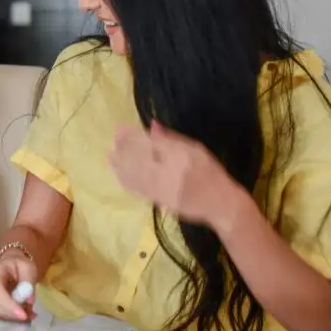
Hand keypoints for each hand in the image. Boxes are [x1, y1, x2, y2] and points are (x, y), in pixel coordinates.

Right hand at [0, 251, 37, 321]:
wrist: (9, 266)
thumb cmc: (18, 267)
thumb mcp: (28, 268)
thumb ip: (28, 282)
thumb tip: (28, 300)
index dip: (8, 305)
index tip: (23, 315)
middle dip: (12, 314)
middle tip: (29, 315)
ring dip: (11, 317)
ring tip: (25, 312)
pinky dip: (6, 319)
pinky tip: (17, 314)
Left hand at [108, 121, 243, 228]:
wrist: (219, 203)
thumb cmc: (210, 172)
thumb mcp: (195, 149)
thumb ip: (172, 139)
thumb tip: (152, 126)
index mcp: (177, 158)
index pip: (148, 144)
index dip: (132, 136)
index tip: (122, 128)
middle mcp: (166, 174)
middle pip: (137, 158)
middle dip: (123, 147)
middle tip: (115, 137)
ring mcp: (160, 189)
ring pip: (133, 174)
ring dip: (120, 163)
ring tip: (111, 154)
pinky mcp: (157, 200)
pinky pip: (136, 189)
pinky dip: (124, 179)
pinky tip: (118, 172)